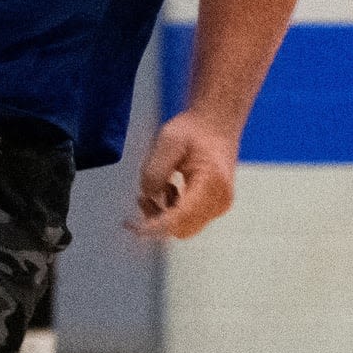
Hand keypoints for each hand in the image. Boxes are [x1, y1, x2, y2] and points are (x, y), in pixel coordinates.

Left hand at [129, 112, 236, 238]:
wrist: (217, 124)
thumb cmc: (194, 130)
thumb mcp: (167, 142)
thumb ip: (154, 172)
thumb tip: (149, 196)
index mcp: (211, 183)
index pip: (180, 217)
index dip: (153, 226)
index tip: (131, 226)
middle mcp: (220, 199)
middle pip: (182, 229)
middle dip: (156, 220)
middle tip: (141, 199)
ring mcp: (221, 204)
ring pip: (185, 228)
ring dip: (164, 216)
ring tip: (155, 190)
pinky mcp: (217, 205)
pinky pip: (190, 221)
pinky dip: (173, 213)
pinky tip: (169, 190)